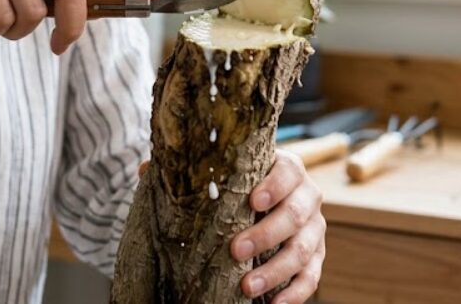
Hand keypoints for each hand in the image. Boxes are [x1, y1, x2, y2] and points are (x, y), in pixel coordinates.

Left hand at [136, 152, 324, 301]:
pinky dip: (294, 294)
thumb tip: (144, 169)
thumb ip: (191, 171)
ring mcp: (315, 229)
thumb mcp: (222, 173)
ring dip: (275, 271)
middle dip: (266, 234)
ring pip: (303, 251)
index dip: (274, 186)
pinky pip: (311, 278)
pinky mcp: (316, 257)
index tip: (252, 201)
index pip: (288, 173)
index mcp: (288, 169)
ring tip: (247, 286)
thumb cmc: (239, 183)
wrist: (265, 198)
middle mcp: (308, 197)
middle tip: (236, 250)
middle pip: (296, 215)